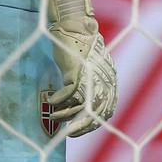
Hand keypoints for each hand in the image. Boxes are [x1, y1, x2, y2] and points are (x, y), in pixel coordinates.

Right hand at [45, 0, 117, 137]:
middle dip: (80, 126)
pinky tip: (50, 100)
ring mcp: (91, 77)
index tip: (77, 131)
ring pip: (79, 106)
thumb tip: (80, 108)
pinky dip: (58, 100)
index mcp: (110, 82)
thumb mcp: (90, 71)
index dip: (92, 124)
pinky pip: (67, 94)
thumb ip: (90, 87)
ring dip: (64, 114)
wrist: (76, 28)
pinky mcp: (77, 72)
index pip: (106, 111)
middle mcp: (104, 81)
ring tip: (53, 115)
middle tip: (67, 133)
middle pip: (95, 113)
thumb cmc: (81, 50)